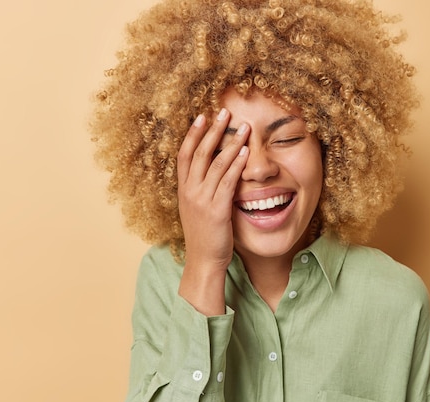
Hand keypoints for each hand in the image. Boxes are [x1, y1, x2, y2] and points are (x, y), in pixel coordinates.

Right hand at [176, 109, 249, 314]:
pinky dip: (236, 165)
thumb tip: (213, 172)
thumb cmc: (204, 236)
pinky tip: (245, 153)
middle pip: (200, 153)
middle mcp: (190, 191)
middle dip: (212, 130)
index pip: (185, 154)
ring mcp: (202, 200)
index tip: (201, 116)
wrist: (203, 261)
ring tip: (244, 127)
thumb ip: (202, 190)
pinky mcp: (216, 209)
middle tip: (224, 111)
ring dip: (231, 142)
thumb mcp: (197, 209)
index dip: (193, 134)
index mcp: (184, 190)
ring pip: (216, 164)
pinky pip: (227, 182)